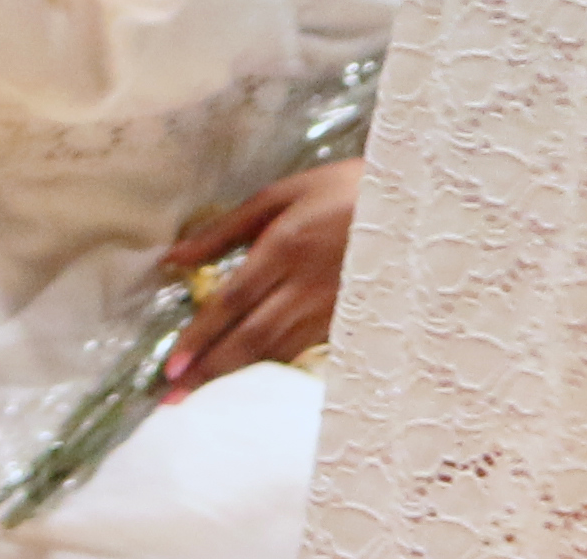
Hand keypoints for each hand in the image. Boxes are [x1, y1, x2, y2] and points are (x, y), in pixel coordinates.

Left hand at [163, 158, 362, 387]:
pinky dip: (270, 363)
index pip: (232, 303)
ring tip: (200, 391)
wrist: (415, 207)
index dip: (200, 337)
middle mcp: (306, 288)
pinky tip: (248, 372)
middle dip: (210, 370)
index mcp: (285, 249)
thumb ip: (226, 229)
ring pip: (276, 351)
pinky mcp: (346, 321)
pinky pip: (299, 349)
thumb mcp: (283, 193)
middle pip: (251, 339)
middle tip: (174, 397)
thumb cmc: (344, 189)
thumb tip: (175, 258)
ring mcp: (330, 309)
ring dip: (236, 373)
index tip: (170, 366)